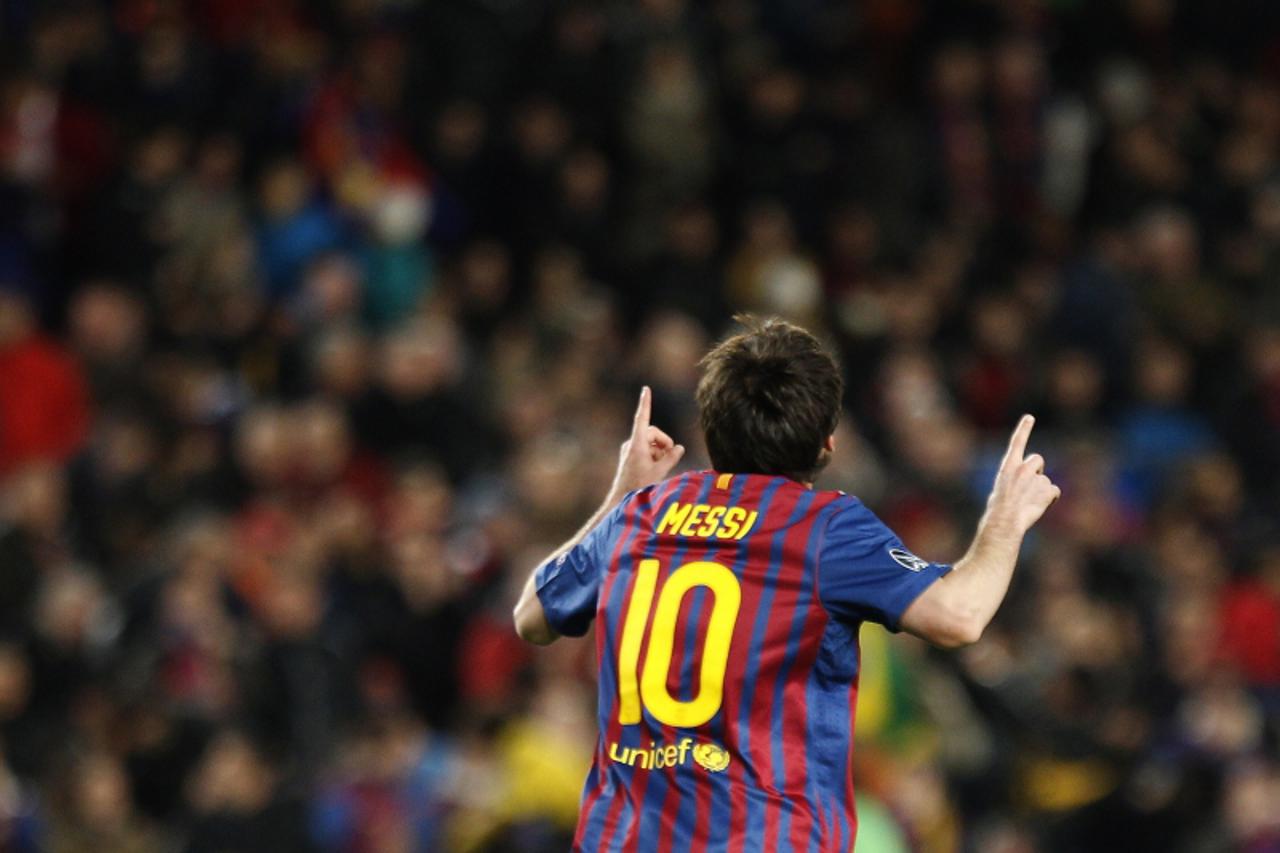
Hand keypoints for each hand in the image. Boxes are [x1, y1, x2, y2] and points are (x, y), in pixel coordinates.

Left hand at [611, 386, 684, 495]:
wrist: (621, 500)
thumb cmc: (638, 486)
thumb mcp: (659, 471)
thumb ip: (671, 457)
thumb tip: (679, 447)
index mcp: (637, 444)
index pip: (642, 418)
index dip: (646, 403)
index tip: (646, 389)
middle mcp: (632, 444)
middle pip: (653, 433)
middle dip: (664, 441)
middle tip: (672, 455)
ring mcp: (630, 450)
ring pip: (651, 443)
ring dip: (660, 451)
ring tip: (662, 467)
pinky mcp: (631, 457)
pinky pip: (647, 450)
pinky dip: (654, 456)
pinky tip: (656, 469)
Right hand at [985, 415, 1059, 536]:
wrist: (1004, 521)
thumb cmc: (998, 510)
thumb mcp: (1000, 489)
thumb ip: (1014, 481)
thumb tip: (1025, 487)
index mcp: (1008, 465)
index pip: (1017, 442)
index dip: (1024, 429)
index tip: (1030, 417)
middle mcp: (1023, 468)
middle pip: (1038, 460)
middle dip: (1037, 470)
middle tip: (1028, 487)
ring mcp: (1036, 478)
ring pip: (1046, 481)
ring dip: (1041, 490)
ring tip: (1028, 503)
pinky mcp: (1047, 489)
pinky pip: (1054, 492)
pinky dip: (1050, 499)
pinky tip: (1039, 507)